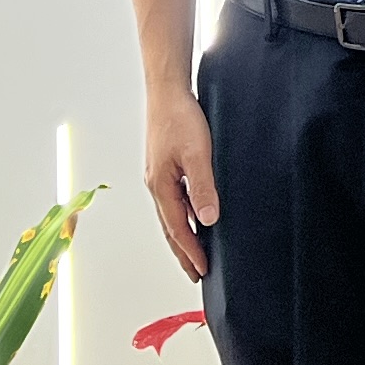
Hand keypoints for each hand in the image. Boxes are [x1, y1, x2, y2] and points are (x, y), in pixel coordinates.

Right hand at [144, 83, 220, 281]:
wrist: (167, 90)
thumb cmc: (180, 117)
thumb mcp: (198, 154)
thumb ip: (203, 187)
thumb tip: (208, 219)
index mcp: (160, 186)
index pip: (178, 228)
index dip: (191, 251)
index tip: (203, 270)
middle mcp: (156, 184)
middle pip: (170, 227)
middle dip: (183, 252)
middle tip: (196, 273)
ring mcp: (159, 175)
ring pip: (171, 214)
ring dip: (182, 235)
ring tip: (194, 252)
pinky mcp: (165, 165)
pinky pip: (174, 199)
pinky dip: (183, 215)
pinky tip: (195, 215)